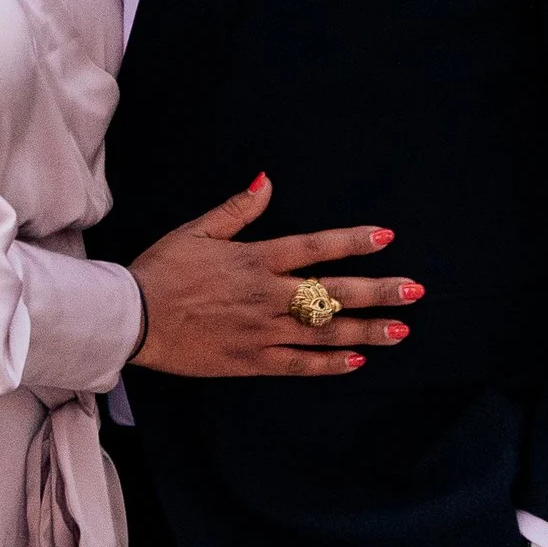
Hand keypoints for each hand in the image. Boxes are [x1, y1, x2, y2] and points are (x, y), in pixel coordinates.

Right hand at [128, 172, 418, 376]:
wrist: (132, 317)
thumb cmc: (162, 270)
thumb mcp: (198, 231)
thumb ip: (238, 209)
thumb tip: (268, 182)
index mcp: (256, 259)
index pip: (316, 247)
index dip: (353, 242)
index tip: (386, 238)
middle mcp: (267, 295)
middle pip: (334, 293)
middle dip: (379, 291)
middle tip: (415, 291)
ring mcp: (262, 331)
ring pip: (325, 332)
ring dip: (366, 330)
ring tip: (401, 331)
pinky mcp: (251, 360)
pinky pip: (299, 364)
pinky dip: (329, 364)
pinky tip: (357, 361)